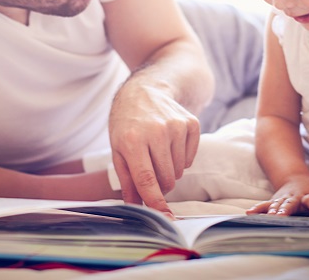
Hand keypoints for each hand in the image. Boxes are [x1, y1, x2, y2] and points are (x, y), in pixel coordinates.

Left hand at [109, 84, 200, 214]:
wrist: (144, 90)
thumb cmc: (127, 124)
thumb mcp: (118, 150)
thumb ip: (127, 180)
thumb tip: (137, 207)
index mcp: (133, 140)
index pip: (147, 179)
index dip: (155, 202)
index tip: (165, 217)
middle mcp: (156, 132)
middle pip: (166, 179)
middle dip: (159, 184)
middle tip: (150, 169)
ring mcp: (176, 126)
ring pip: (179, 171)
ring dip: (169, 170)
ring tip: (157, 153)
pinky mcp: (191, 123)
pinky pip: (190, 159)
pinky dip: (180, 158)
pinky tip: (169, 144)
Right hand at [247, 175, 308, 218]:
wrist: (293, 178)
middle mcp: (295, 197)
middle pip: (291, 203)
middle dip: (287, 210)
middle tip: (283, 217)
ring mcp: (282, 199)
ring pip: (277, 205)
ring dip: (273, 211)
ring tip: (270, 218)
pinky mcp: (273, 201)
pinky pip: (264, 205)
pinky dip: (257, 209)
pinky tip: (249, 214)